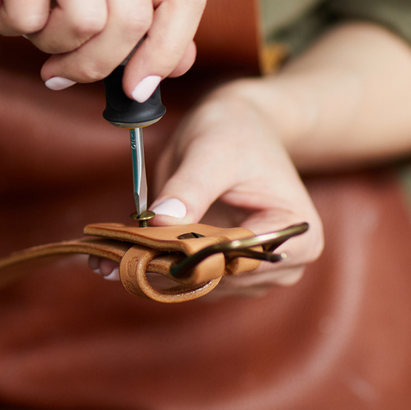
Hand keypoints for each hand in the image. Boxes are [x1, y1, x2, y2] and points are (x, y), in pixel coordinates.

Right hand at [0, 0, 204, 100]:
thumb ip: (124, 4)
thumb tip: (173, 67)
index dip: (168, 52)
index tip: (136, 88)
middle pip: (132, 22)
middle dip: (92, 64)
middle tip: (57, 70)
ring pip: (85, 24)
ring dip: (46, 40)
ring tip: (20, 13)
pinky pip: (29, 15)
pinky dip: (7, 22)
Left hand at [89, 84, 323, 295]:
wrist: (237, 125)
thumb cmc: (234, 133)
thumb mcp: (211, 153)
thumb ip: (189, 188)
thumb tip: (160, 220)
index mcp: (299, 236)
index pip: (242, 262)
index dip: (194, 259)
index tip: (144, 252)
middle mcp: (281, 264)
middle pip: (219, 278)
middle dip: (167, 266)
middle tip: (112, 257)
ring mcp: (252, 271)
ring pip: (199, 284)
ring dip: (156, 270)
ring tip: (111, 255)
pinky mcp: (222, 268)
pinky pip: (189, 277)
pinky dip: (156, 267)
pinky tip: (120, 255)